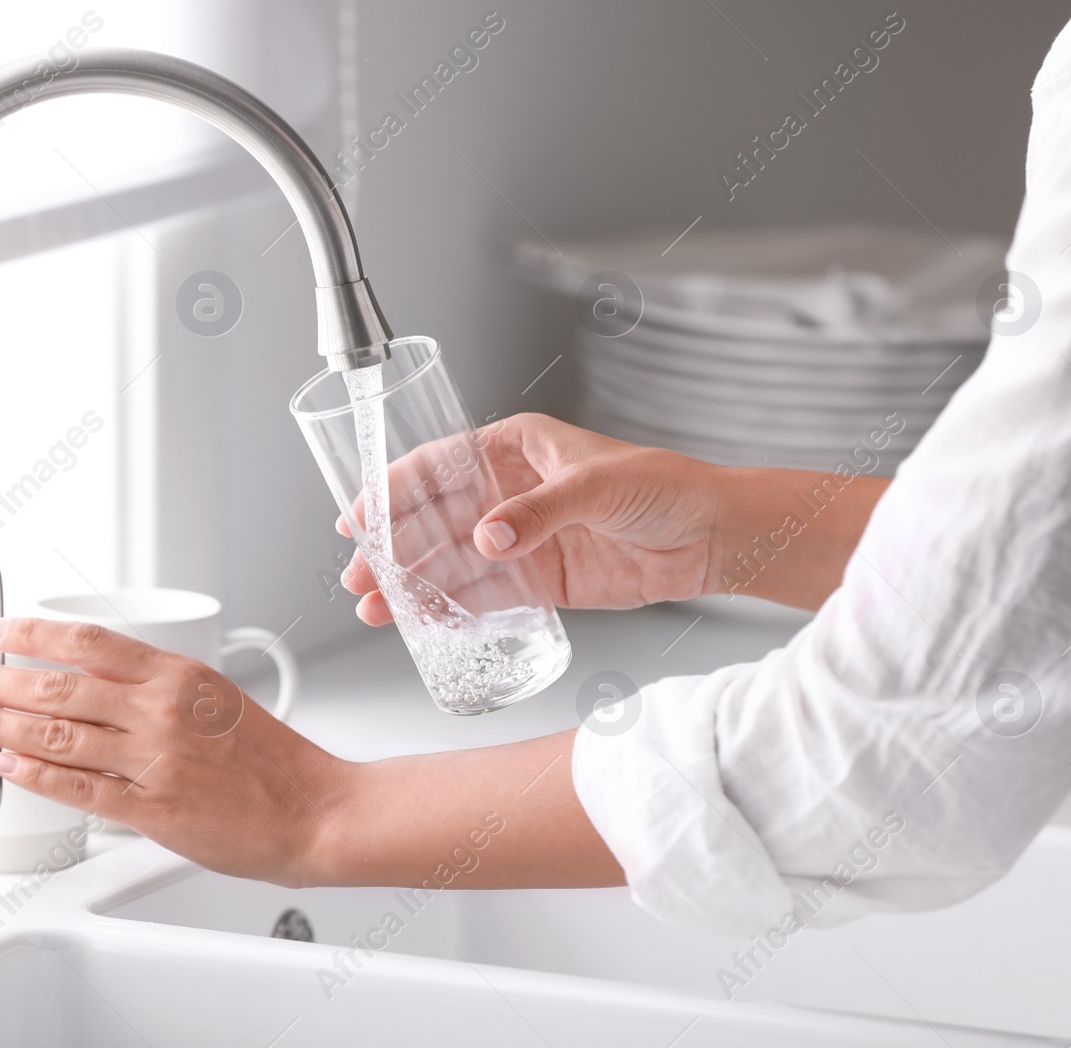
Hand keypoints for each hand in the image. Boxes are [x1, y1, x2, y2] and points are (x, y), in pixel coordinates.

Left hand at [0, 618, 349, 885]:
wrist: (315, 810)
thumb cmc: (275, 761)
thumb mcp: (219, 698)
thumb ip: (160, 689)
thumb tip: (100, 683)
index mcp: (179, 676)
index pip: (88, 642)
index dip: (32, 634)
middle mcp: (161, 712)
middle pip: (57, 686)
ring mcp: (152, 760)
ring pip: (55, 735)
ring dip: (0, 724)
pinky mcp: (149, 809)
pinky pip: (77, 787)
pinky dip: (34, 775)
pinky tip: (9, 765)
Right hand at [338, 413, 723, 623]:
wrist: (712, 536)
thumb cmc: (664, 486)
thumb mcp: (594, 486)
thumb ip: (538, 513)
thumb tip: (488, 537)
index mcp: (517, 448)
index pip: (439, 466)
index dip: (393, 490)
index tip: (359, 516)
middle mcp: (511, 492)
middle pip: (435, 519)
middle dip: (393, 547)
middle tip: (360, 575)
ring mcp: (522, 538)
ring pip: (453, 561)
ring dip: (414, 583)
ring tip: (379, 608)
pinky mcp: (540, 580)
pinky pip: (486, 595)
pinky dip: (454, 608)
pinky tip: (425, 622)